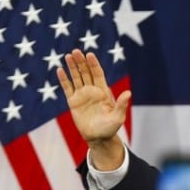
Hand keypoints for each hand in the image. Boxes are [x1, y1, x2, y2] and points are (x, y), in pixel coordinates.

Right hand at [57, 49, 130, 169]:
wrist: (98, 138)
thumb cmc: (110, 128)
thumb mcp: (118, 117)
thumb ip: (122, 105)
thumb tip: (129, 93)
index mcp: (103, 92)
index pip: (98, 74)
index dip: (94, 64)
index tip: (89, 54)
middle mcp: (92, 91)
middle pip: (86, 72)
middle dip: (81, 62)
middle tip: (76, 51)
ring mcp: (82, 95)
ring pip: (76, 77)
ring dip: (72, 67)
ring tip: (68, 55)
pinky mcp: (73, 102)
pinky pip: (67, 88)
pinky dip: (63, 79)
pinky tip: (60, 70)